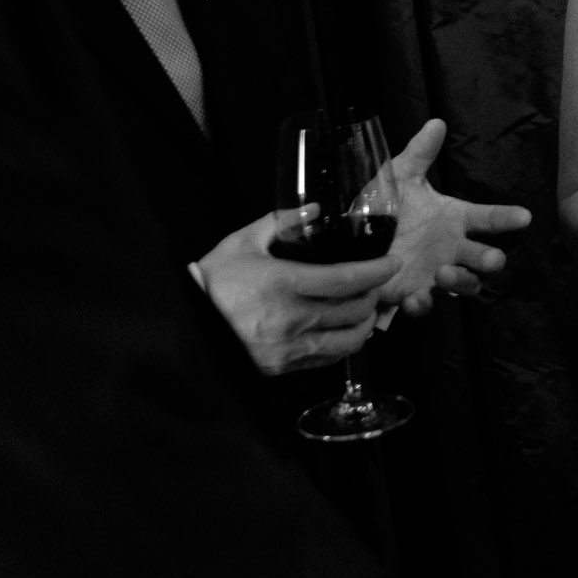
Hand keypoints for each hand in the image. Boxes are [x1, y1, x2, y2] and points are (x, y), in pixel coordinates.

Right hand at [194, 208, 398, 374]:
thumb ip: (282, 222)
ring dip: (363, 325)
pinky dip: (341, 344)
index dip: (377, 272)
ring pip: (347, 342)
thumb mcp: (243, 242)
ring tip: (363, 310)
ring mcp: (285, 349)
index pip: (345, 279)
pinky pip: (326, 359)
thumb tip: (317, 208)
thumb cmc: (213, 280)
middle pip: (354, 311)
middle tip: (374, 285)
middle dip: (372, 296)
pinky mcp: (279, 368)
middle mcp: (289, 320)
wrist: (183, 324)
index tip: (394, 262)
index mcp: (282, 284)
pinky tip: (340, 330)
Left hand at [379, 119, 532, 314]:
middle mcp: (451, 248)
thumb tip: (437, 122)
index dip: (506, 218)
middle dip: (491, 259)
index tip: (524, 216)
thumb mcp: (399, 177)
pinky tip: (416, 298)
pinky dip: (423, 304)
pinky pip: (425, 304)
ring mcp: (434, 272)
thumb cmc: (385, 205)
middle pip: (483, 257)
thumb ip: (420, 154)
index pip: (487, 218)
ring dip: (461, 280)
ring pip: (464, 283)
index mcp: (453, 219)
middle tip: (493, 258)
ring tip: (445, 273)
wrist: (353, 237)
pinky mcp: (413, 292)